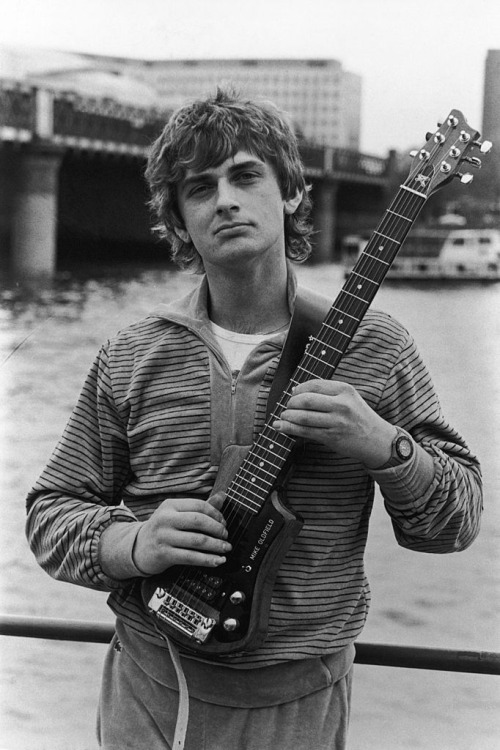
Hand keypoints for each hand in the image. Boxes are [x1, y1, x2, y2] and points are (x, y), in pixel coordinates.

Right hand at [133, 492, 230, 574]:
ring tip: (226, 549)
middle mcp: (165, 519)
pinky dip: (207, 560)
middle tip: (226, 536)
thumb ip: (200, 507)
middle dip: (217, 529)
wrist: (138, 548)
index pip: (199, 505)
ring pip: (197, 540)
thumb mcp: (177, 513)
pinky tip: (217, 560)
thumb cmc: (163, 529)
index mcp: (170, 505)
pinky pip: (190, 557)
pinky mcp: (164, 554)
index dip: (216, 514)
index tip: (224, 523)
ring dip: (216, 546)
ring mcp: (163, 537)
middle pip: (199, 521)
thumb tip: (223, 495)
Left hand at [273, 379, 396, 466]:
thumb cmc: (360, 418)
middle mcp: (341, 404)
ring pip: (304, 416)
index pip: (314, 385)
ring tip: (282, 417)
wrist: (377, 440)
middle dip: (291, 403)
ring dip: (288, 416)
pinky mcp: (332, 437)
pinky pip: (306, 431)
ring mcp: (337, 422)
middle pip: (306, 400)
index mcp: (345, 390)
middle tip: (286, 406)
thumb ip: (328, 393)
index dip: (298, 389)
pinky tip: (281, 427)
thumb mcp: (349, 398)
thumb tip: (297, 392)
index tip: (292, 393)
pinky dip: (290, 428)